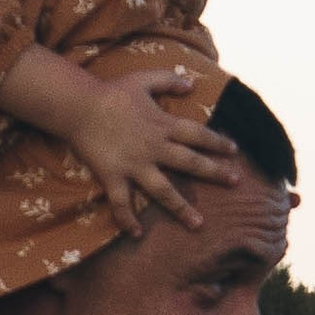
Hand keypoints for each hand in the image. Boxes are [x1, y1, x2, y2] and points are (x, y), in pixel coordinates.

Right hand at [64, 67, 248, 235]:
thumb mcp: (143, 79)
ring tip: (199, 225)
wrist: (79, 106)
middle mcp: (154, 148)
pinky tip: (136, 235)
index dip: (217, 142)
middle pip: (190, 163)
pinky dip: (127, 220)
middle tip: (236, 182)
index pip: (198, 135)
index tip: (234, 151)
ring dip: (182, 209)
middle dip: (215, 173)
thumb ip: (168, 80)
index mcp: (162, 125)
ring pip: (163, 191)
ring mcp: (134, 165)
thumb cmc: (111, 92)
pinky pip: (122, 203)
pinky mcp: (114, 177)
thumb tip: (191, 83)